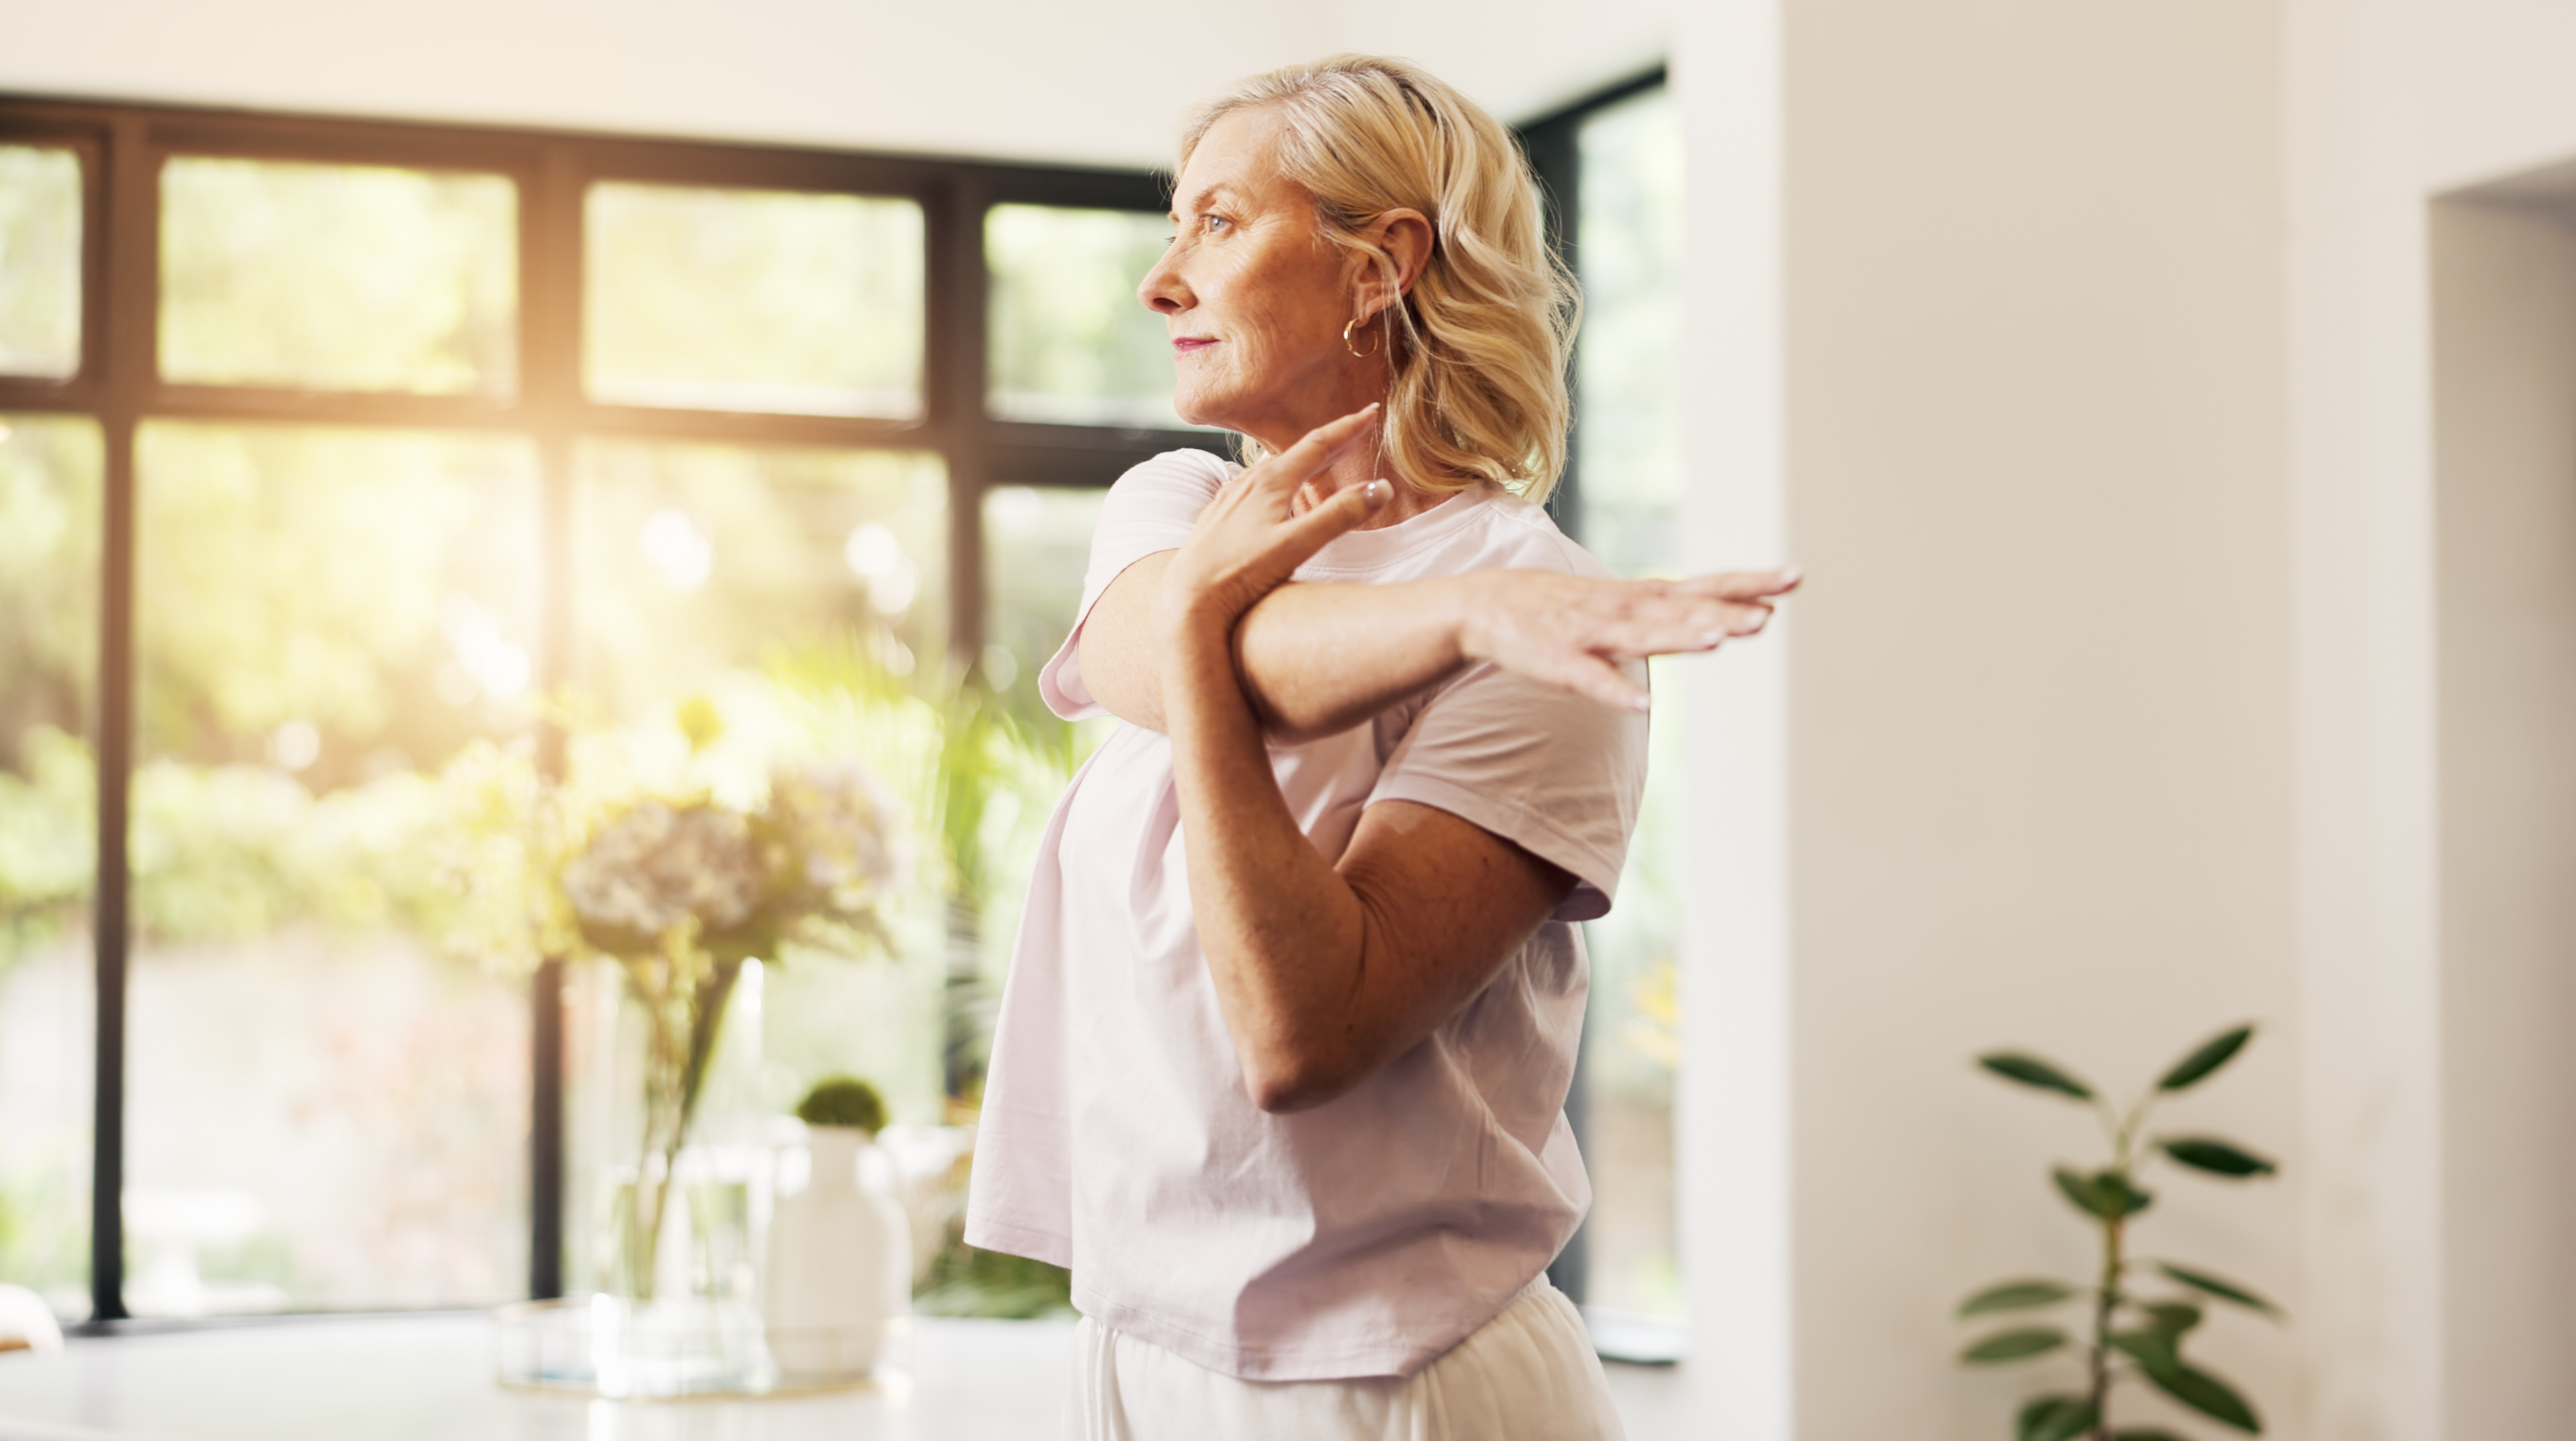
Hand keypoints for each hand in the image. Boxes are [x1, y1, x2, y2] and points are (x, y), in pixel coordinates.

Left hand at [1152, 406, 1391, 641]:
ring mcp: (1229, 501)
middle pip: (1296, 454)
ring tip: (1320, 461)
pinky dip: (1276, 481)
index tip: (1372, 410)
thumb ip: (1340, 515)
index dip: (1349, 427)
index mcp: (1271, 483)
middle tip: (1355, 431)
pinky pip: (1253, 489)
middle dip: (1329, 442)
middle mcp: (1246, 484)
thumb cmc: (1240, 574)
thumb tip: (1380, 487)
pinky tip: (1273, 495)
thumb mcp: (1297, 545)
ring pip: (1272, 471)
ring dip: (1301, 461)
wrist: (1187, 600)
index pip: (1318, 445)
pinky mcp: (1217, 520)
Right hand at [1457, 567, 1801, 711]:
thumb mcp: (1621, 602)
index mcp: (1638, 598)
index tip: (1794, 579)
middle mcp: (1618, 608)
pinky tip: (1642, 706)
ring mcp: (1585, 633)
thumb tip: (1739, 613)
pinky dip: (1612, 691)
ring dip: (1676, 638)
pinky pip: (1587, 679)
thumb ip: (1675, 611)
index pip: (1701, 587)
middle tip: (1767, 616)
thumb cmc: (1557, 608)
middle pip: (1678, 610)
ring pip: (1638, 636)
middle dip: (1721, 612)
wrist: (1478, 606)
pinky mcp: (1553, 661)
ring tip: (1717, 641)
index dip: (1746, 584)